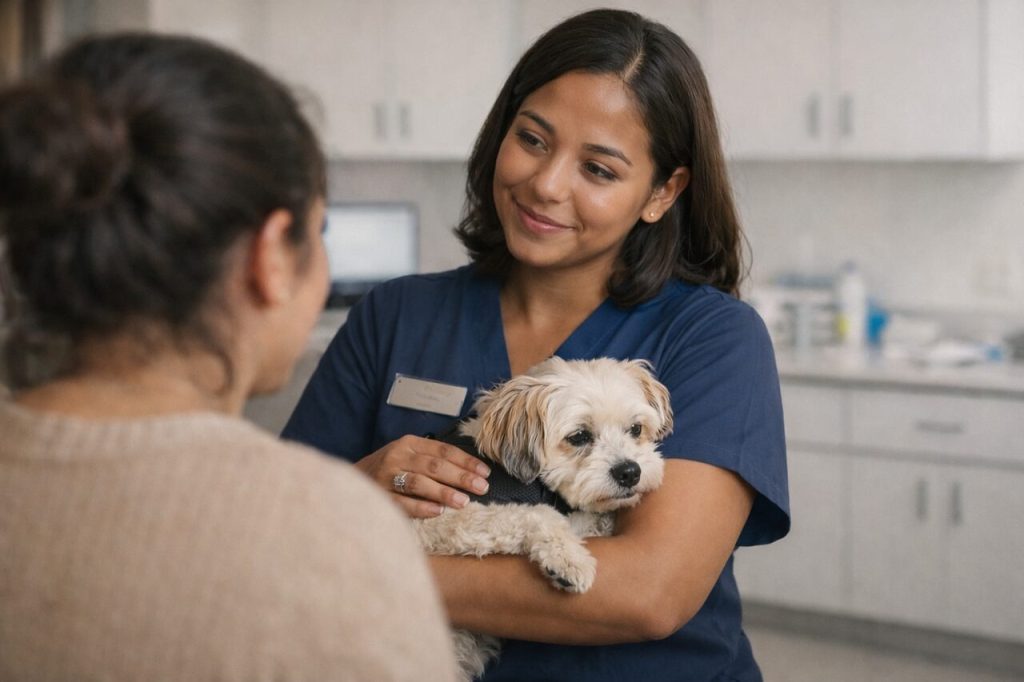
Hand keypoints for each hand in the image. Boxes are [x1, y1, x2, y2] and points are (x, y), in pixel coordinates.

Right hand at [356, 435, 490, 517]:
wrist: (351, 480)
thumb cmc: (390, 468)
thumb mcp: (409, 455)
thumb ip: (433, 459)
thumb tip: (471, 471)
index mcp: (409, 443)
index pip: (443, 450)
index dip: (466, 461)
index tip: (485, 472)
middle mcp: (398, 456)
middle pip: (435, 466)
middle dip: (461, 477)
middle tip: (482, 488)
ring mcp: (387, 476)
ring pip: (419, 483)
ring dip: (444, 492)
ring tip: (464, 502)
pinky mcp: (379, 496)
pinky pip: (403, 502)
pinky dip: (421, 507)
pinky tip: (438, 512)